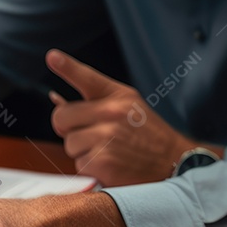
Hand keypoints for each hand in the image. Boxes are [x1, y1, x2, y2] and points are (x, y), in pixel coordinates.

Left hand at [46, 49, 208, 185]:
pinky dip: (91, 169)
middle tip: (92, 136)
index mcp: (118, 96)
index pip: (87, 78)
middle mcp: (112, 112)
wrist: (174, 162)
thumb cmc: (146, 136)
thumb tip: (55, 100)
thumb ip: (93, 104)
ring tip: (109, 151)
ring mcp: (107, 136)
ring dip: (82, 152)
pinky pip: (79, 164)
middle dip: (69, 130)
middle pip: (61, 118)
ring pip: (69, 144)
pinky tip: (111, 166)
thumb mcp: (128, 108)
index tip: (52, 57)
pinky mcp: (103, 161)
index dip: (67, 67)